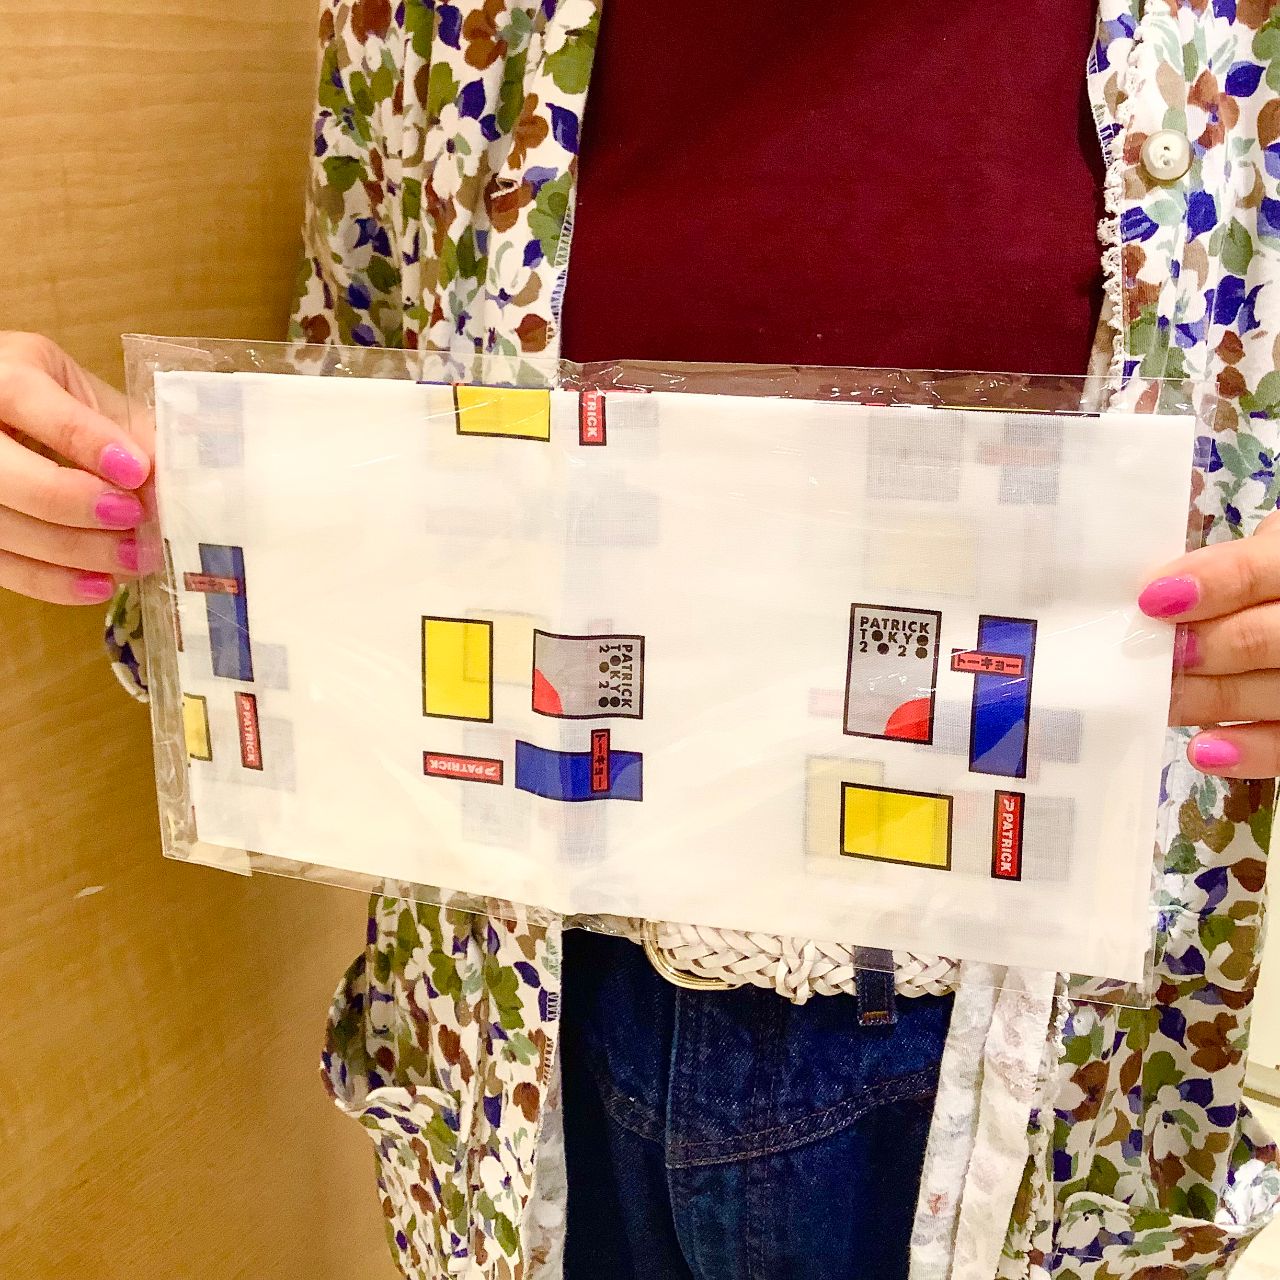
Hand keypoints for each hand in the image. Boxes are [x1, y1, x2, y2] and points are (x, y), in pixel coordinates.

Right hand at [0, 332, 151, 604]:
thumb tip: (177, 477)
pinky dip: (52, 581)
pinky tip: (100, 584)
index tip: (135, 471)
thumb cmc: (48, 396)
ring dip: (74, 551)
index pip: (26, 399)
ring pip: (2, 526)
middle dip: (74, 503)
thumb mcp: (83, 392)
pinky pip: (0, 565)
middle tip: (134, 518)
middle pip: (4, 474)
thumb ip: (125, 427)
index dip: (82, 439)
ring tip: (133, 558)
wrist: (0, 413)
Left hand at [1143, 511, 1279, 777]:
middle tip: (1148, 656)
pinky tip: (1203, 750)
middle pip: (1259, 640)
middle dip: (1199, 648)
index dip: (1206, 585)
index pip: (1260, 572)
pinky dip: (1248, 752)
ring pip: (1271, 693)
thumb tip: (1156, 590)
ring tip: (1162, 701)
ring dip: (1206, 699)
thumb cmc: (1274, 581)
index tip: (1150, 598)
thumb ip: (1225, 567)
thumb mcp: (1266, 552)